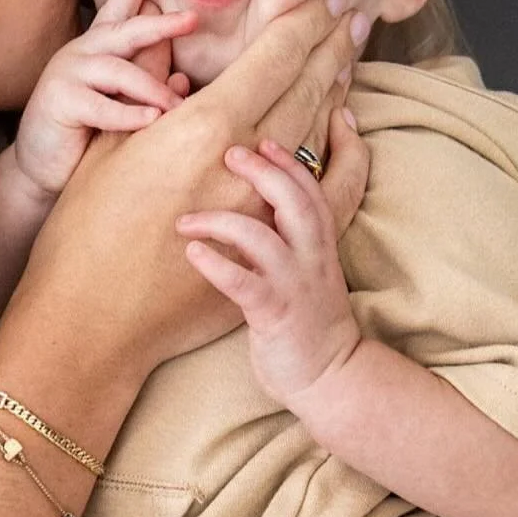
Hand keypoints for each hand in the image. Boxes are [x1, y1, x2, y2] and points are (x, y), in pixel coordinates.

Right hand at [11, 0, 196, 197]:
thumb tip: (183, 80)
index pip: (117, 12)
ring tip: (176, 105)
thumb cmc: (85, 136)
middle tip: (191, 19)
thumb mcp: (121, 108)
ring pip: (117, 70)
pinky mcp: (59, 101)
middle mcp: (82, 54)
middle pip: (124, 31)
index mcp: (97, 50)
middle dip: (159, 24)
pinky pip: (101, 106)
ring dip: (151, 87)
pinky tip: (151, 119)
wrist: (42, 168)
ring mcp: (67, 74)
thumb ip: (148, 88)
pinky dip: (128, 114)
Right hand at [12, 0, 370, 386]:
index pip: (275, 57)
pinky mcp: (272, 245)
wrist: (94, 319)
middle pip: (308, 88)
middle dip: (332, 46)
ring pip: (318, 132)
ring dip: (335, 90)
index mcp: (203, 127)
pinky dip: (342, 152)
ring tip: (346, 59)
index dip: (305, 21)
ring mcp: (267, 208)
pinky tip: (344, 129)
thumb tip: (175, 40)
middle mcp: (245, 163)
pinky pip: (329, 188)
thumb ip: (149, 86)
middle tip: (349, 16)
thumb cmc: (84, 230)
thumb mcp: (109, 144)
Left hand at [176, 136, 362, 407]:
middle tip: (230, 152)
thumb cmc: (307, 320)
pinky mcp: (274, 314)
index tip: (263, 140)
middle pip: (293, 199)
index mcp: (319, 244)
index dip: (287, 162)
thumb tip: (266, 208)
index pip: (310, 189)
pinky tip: (192, 253)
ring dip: (221, 220)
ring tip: (186, 219)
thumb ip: (291, 237)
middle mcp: (311, 257)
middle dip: (263, 171)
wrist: (330, 376)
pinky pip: (243, 283)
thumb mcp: (307, 270)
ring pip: (263, 237)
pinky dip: (216, 264)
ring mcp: (293, 284)